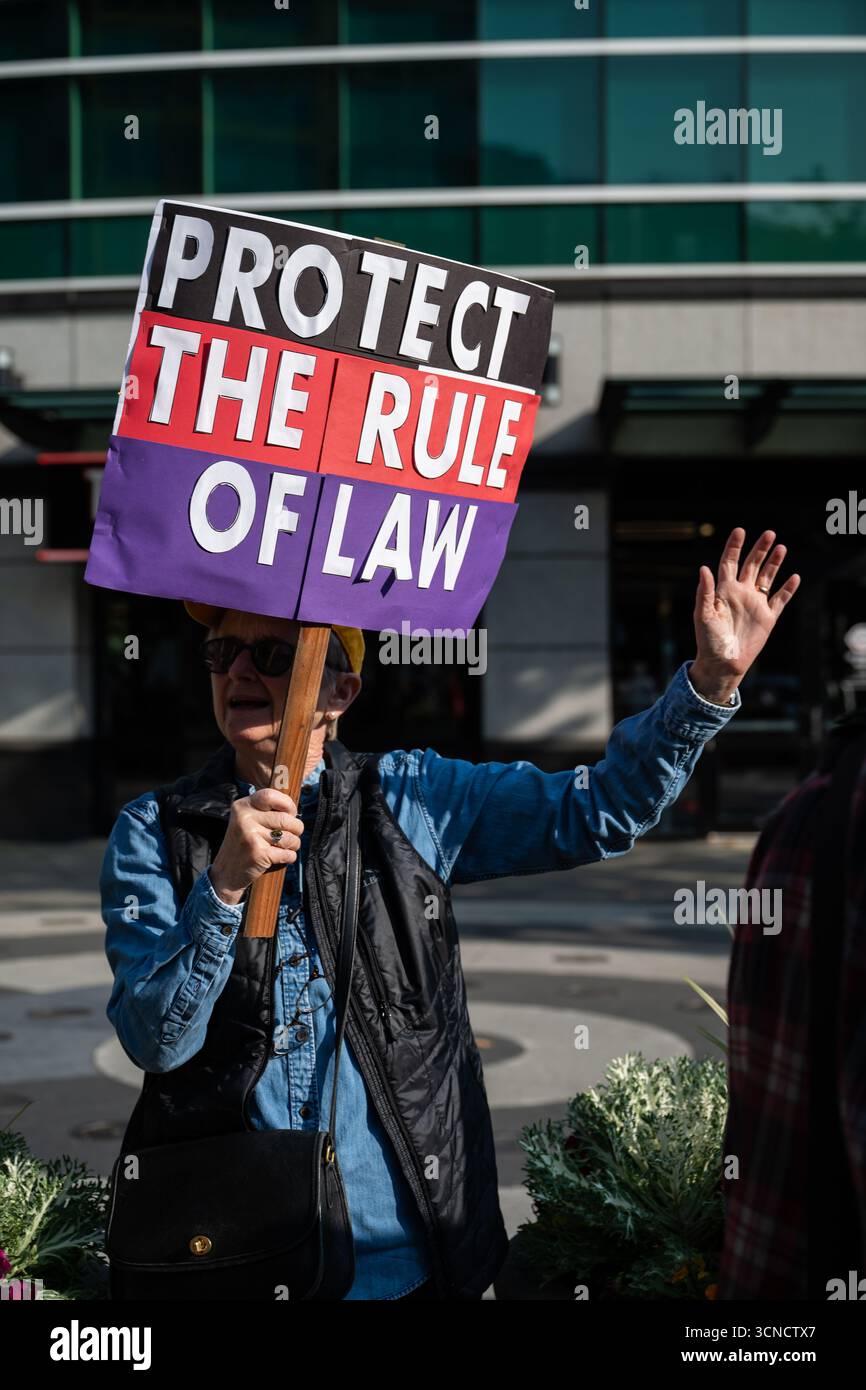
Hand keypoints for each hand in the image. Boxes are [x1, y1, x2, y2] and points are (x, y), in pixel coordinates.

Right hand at [209, 788, 304, 905]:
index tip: (290, 813)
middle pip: (286, 819)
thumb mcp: (247, 821)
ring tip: (284, 847)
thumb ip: (266, 811)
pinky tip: (280, 858)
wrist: (226, 873)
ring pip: (290, 837)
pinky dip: (289, 857)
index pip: (271, 795)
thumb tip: (294, 808)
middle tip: (292, 835)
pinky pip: (288, 853)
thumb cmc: (244, 845)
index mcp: (242, 806)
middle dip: (296, 829)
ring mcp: (250, 835)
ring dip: (294, 844)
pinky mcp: (258, 853)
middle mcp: (244, 818)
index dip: (287, 804)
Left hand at [690, 527, 799, 704]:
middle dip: (760, 549)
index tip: (740, 530)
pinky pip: (780, 599)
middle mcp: (741, 593)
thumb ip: (704, 591)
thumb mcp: (703, 614)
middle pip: (752, 565)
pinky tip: (795, 576)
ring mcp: (755, 604)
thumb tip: (704, 568)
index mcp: (723, 590)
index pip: (729, 562)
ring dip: (774, 563)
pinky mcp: (767, 617)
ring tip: (781, 547)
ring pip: (767, 578)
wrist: (723, 662)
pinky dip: (788, 589)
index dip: (734, 546)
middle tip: (769, 533)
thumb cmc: (708, 640)